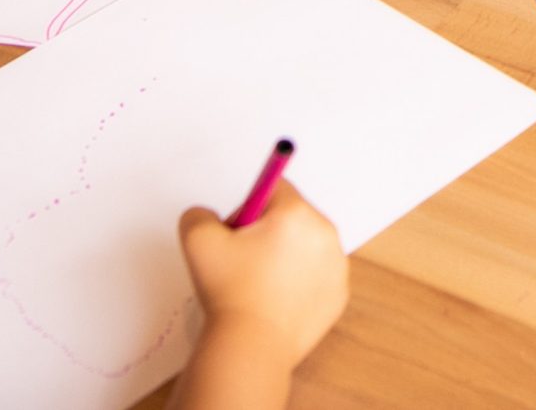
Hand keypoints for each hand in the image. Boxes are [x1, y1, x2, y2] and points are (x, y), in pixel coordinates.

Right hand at [178, 186, 347, 360]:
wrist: (251, 347)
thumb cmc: (230, 293)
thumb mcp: (197, 240)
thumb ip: (200, 214)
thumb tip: (209, 216)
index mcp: (297, 213)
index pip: (273, 188)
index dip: (248, 208)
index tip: (237, 234)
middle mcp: (325, 234)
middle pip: (292, 217)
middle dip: (267, 232)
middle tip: (243, 261)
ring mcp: (337, 266)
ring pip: (305, 246)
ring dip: (284, 256)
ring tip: (259, 283)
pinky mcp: (338, 294)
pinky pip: (316, 275)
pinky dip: (299, 282)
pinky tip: (276, 298)